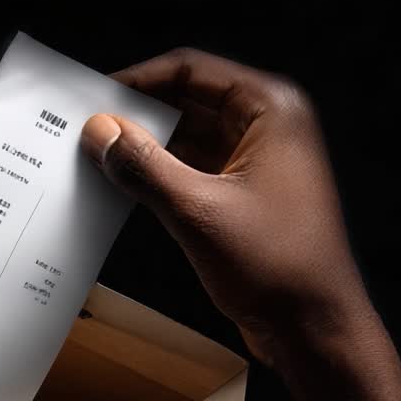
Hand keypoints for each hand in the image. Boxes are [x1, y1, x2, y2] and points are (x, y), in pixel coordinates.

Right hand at [82, 48, 400, 400]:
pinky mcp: (246, 196)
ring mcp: (258, 162)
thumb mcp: (198, 212)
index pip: (191, 70)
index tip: (91, 95)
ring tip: (95, 159)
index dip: (138, 79)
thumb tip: (100, 132)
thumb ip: (144, 167)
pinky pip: (193, 170)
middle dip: (137, 115)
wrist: (315, 329)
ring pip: (187, 137)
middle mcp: (268, 127)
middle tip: (85, 130)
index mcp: (271, 110)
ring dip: (145, 148)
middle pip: (187, 101)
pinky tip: (122, 188)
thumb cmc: (277, 268)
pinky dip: (159, 176)